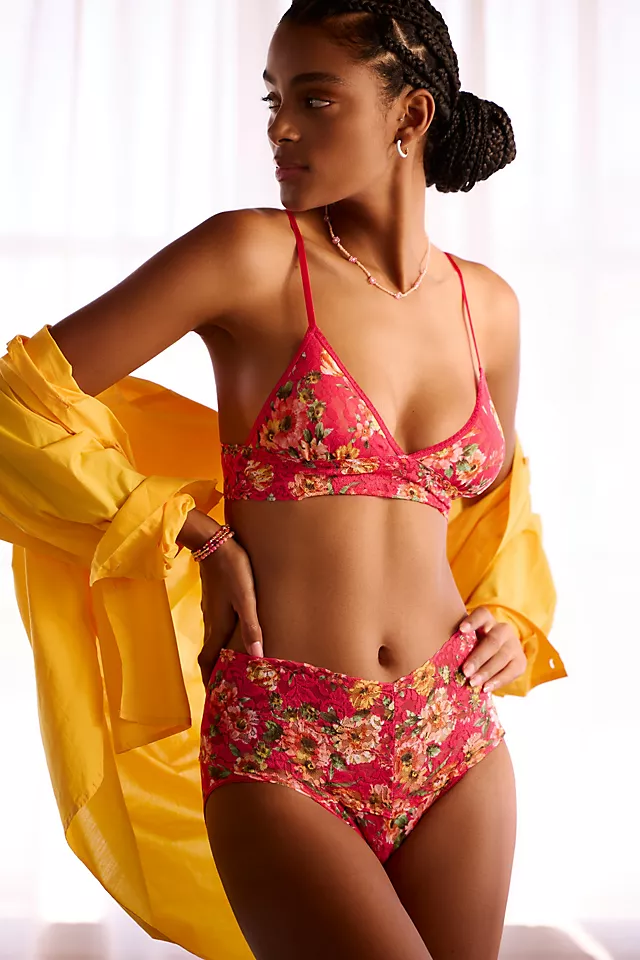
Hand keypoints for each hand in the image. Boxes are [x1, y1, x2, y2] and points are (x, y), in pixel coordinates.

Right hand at [196, 537, 263, 687]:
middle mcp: (211, 622)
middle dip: (216, 673)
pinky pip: (216, 627)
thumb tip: (258, 657)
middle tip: (226, 688)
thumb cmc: (233, 570)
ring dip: (219, 656)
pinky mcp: (214, 599)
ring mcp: (210, 610)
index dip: (210, 681)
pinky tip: (233, 636)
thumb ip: (252, 626)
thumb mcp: (246, 598)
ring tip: (233, 668)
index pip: (208, 662)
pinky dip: (222, 640)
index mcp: (217, 627)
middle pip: (210, 655)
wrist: (214, 541)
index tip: (215, 698)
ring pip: (213, 641)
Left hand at [459, 607, 526, 693]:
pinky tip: (486, 688)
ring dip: (486, 672)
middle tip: (465, 671)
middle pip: (492, 641)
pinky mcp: (520, 661)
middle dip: (478, 657)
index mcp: (487, 620)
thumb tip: (439, 658)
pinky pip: (511, 672)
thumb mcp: (466, 641)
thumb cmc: (472, 647)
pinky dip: (498, 681)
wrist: (495, 657)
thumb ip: (459, 644)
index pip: (482, 614)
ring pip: (502, 657)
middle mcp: (502, 630)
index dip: (472, 621)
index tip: (461, 630)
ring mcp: (514, 645)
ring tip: (473, 683)